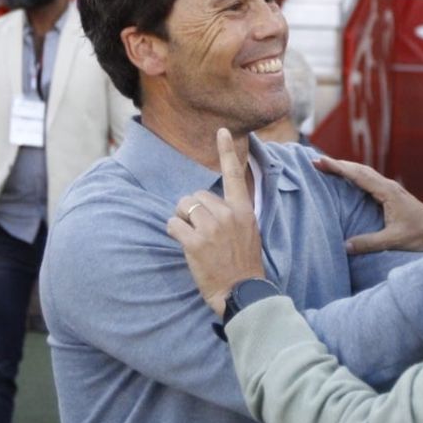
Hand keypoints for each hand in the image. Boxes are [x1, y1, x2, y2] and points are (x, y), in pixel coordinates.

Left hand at [166, 128, 267, 317]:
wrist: (243, 292)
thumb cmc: (243, 264)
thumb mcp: (248, 232)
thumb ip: (234, 214)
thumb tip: (210, 204)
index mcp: (243, 210)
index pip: (235, 174)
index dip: (227, 151)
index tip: (222, 131)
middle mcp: (228, 214)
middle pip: (196, 195)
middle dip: (191, 210)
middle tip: (200, 231)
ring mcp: (212, 228)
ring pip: (182, 207)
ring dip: (182, 220)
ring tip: (193, 239)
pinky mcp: (196, 242)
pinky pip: (173, 224)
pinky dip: (174, 232)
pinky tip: (183, 244)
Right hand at [315, 155, 422, 253]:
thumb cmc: (419, 234)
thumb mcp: (394, 240)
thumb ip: (370, 243)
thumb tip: (345, 246)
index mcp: (388, 192)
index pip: (359, 176)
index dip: (339, 168)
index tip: (321, 162)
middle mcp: (388, 186)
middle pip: (359, 169)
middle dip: (337, 164)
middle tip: (316, 161)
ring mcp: (390, 188)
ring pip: (364, 172)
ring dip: (346, 168)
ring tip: (327, 166)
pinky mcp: (391, 194)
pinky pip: (369, 180)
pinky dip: (354, 175)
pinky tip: (347, 178)